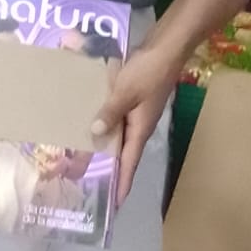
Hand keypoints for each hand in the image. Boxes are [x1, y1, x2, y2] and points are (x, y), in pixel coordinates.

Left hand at [92, 46, 177, 205]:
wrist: (168, 46)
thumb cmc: (149, 70)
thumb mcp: (126, 91)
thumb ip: (110, 112)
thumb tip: (94, 134)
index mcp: (141, 129)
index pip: (130, 163)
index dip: (123, 183)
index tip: (115, 204)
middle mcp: (140, 125)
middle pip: (122, 152)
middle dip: (109, 168)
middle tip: (88, 181)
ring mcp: (137, 111)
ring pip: (118, 135)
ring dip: (104, 145)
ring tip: (82, 155)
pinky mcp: (133, 98)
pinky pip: (116, 118)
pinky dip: (104, 124)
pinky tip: (89, 122)